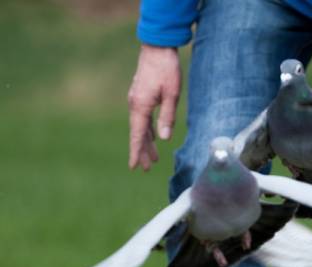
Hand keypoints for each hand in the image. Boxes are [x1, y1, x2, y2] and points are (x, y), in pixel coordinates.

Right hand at [127, 45, 180, 169]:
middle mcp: (135, 105)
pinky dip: (147, 130)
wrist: (157, 47)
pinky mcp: (141, 96)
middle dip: (142, 151)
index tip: (134, 166)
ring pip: (140, 127)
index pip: (137, 135)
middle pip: (138, 134)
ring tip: (153, 159)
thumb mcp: (172, 94)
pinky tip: (153, 137)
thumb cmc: (166, 69)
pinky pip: (142, 118)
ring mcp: (137, 100)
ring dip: (146, 142)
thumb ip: (167, 116)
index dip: (136, 151)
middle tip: (146, 168)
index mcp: (140, 106)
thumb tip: (164, 137)